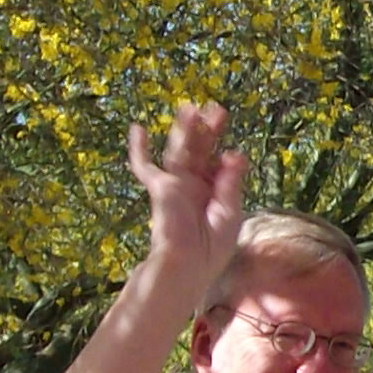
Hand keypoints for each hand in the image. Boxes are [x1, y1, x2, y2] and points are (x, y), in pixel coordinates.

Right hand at [126, 101, 248, 288]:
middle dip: (207, 129)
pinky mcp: (161, 188)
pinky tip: (138, 129)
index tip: (229, 140)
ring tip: (188, 107)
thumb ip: (231, 183)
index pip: (218, 163)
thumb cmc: (211, 248)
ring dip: (183, 129)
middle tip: (214, 108)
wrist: (187, 265)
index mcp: (214, 192)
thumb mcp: (230, 213)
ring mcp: (177, 184)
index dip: (224, 147)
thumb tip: (235, 153)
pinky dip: (139, 149)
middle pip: (200, 150)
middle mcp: (195, 185)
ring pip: (179, 150)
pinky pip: (145, 166)